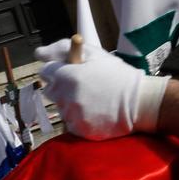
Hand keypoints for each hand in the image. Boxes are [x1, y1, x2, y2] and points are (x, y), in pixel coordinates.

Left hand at [33, 39, 167, 140]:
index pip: (46, 72)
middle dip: (62, 88)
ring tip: (93, 100)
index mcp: (68, 76)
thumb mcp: (94, 55)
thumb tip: (39, 53)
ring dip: (70, 104)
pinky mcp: (80, 130)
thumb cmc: (117, 75)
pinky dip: (79, 118)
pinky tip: (95, 112)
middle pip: (50, 91)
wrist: (139, 102)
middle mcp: (66, 97)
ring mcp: (72, 115)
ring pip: (61, 108)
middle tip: (82, 87)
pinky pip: (70, 123)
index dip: (57, 71)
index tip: (69, 72)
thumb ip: (64, 50)